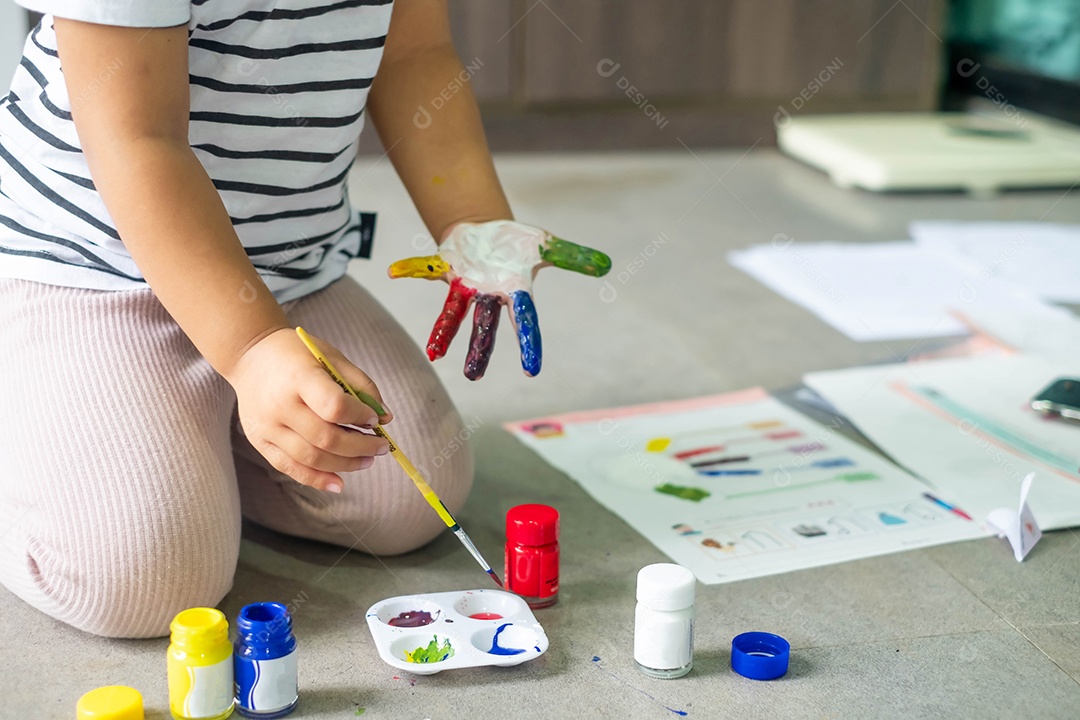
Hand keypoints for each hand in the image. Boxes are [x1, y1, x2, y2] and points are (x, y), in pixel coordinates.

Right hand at [226, 328, 392, 492]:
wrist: (249, 355)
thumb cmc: (296, 354)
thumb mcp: (331, 356)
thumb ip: (360, 384)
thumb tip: (384, 417)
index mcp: (299, 378)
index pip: (334, 406)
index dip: (359, 416)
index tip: (374, 419)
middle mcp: (280, 405)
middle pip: (326, 438)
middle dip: (360, 447)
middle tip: (380, 447)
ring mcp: (267, 426)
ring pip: (311, 458)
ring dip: (344, 465)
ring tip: (366, 461)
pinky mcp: (260, 441)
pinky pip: (290, 468)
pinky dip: (316, 479)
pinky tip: (339, 483)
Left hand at [388, 220, 610, 379]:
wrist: (486, 234)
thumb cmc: (517, 245)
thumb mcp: (548, 246)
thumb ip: (574, 258)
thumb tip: (606, 265)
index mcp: (514, 293)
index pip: (523, 323)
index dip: (528, 345)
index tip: (532, 371)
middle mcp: (488, 297)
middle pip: (484, 327)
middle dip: (479, 350)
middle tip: (473, 376)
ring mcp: (464, 286)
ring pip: (454, 312)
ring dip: (444, 331)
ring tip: (434, 353)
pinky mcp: (445, 270)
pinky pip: (426, 269)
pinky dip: (412, 269)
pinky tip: (393, 272)